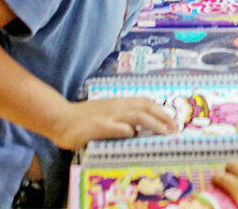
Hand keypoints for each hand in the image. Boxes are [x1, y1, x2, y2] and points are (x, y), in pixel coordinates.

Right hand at [47, 97, 176, 150]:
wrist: (61, 118)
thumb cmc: (84, 118)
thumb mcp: (106, 114)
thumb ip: (122, 118)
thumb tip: (137, 128)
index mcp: (119, 102)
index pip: (145, 102)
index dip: (161, 110)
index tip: (173, 119)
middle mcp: (117, 106)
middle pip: (145, 107)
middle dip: (163, 116)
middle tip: (176, 127)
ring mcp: (108, 115)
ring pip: (135, 116)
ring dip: (152, 123)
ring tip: (164, 131)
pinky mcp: (98, 126)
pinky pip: (115, 127)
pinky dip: (126, 129)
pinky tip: (133, 134)